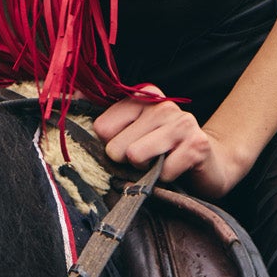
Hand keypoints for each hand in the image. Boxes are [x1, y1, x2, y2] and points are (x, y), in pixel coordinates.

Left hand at [90, 97, 253, 198]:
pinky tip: (176, 171)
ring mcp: (182, 122)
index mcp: (143, 96)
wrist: (209, 166)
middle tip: (147, 160)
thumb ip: (103, 121)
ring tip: (159, 164)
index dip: (111, 147)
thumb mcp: (131, 133)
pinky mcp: (197, 145)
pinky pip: (162, 172)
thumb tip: (67, 98)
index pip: (101, 128)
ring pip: (136, 156)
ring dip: (146, 171)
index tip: (128, 147)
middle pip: (115, 146)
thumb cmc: (161, 152)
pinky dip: (166, 180)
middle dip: (128, 162)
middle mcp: (162, 105)